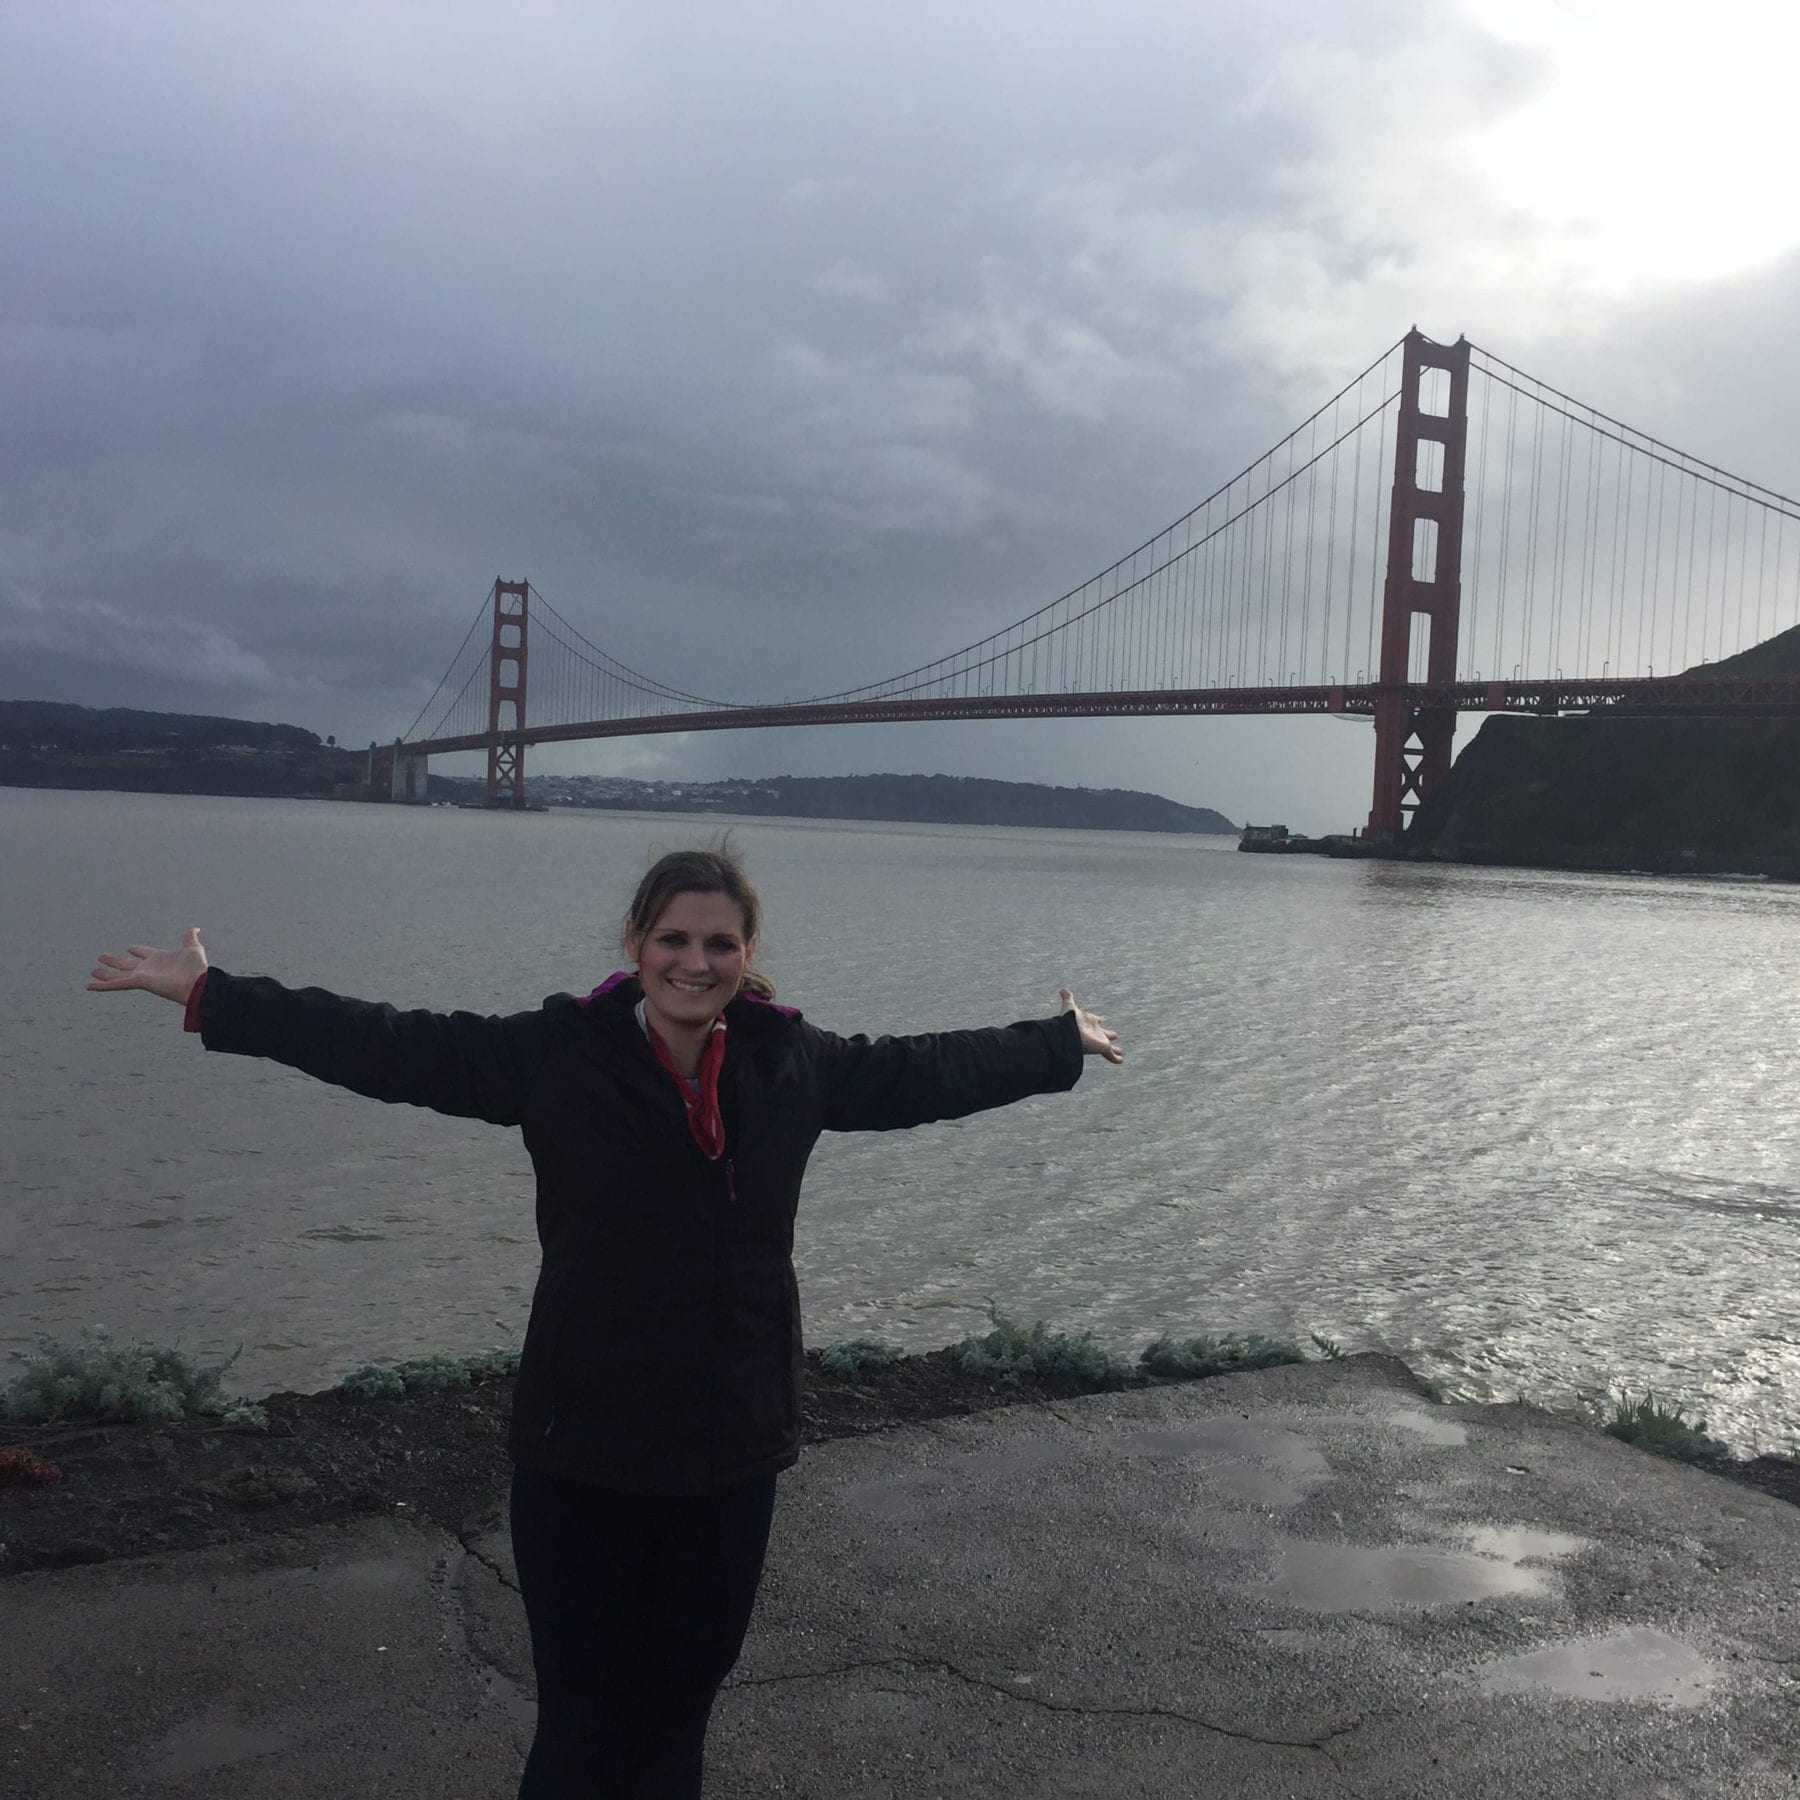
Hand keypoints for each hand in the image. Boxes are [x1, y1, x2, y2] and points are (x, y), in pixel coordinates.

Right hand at [88, 927, 208, 1005]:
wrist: (197, 983)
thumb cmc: (197, 968)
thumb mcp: (193, 949)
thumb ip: (190, 938)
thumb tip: (195, 928)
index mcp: (160, 959)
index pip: (145, 953)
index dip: (138, 950)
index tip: (130, 948)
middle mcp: (149, 968)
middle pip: (127, 964)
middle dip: (115, 961)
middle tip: (101, 957)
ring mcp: (142, 976)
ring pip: (118, 975)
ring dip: (105, 974)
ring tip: (92, 971)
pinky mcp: (138, 982)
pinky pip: (116, 984)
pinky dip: (102, 986)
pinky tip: (88, 985)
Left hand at [1059, 988, 1121, 1063]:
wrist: (1066, 1034)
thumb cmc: (1068, 1020)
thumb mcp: (1069, 1007)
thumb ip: (1068, 998)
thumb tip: (1062, 989)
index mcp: (1088, 1022)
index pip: (1094, 1020)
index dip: (1096, 1019)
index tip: (1099, 1019)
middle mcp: (1094, 1032)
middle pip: (1103, 1034)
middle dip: (1109, 1034)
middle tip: (1115, 1035)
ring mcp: (1099, 1041)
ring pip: (1109, 1047)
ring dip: (1114, 1049)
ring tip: (1120, 1052)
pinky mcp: (1103, 1048)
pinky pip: (1111, 1055)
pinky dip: (1116, 1058)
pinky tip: (1120, 1060)